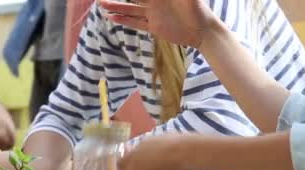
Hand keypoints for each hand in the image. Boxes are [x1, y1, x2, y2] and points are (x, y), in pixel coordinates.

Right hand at [98, 0, 216, 47]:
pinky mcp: (154, 27)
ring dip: (116, 6)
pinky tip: (112, 18)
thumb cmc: (198, 9)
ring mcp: (153, 14)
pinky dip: (124, 20)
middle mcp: (154, 2)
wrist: (203, 31)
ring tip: (101, 4)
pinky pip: (136, 23)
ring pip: (130, 9)